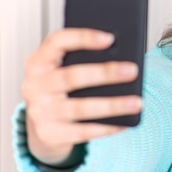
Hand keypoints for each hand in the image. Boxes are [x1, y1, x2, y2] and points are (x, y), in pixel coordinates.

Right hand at [21, 28, 141, 165]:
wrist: (41, 121)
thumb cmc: (62, 87)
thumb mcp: (65, 67)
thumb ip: (84, 59)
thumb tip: (123, 58)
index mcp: (38, 61)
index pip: (57, 42)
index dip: (83, 38)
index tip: (110, 39)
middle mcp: (34, 85)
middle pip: (72, 76)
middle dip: (105, 73)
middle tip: (132, 70)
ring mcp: (39, 111)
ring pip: (81, 108)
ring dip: (112, 105)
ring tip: (137, 102)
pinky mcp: (49, 133)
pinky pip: (82, 132)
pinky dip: (106, 128)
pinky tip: (125, 123)